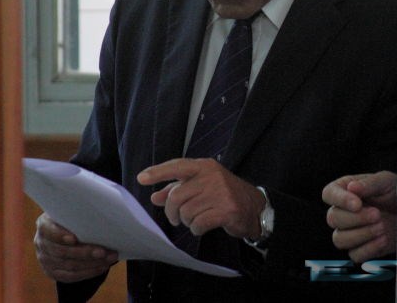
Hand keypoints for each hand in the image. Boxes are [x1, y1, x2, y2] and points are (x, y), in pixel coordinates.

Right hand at [34, 213, 118, 282]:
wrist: (65, 231)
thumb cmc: (73, 218)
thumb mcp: (70, 212)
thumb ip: (78, 213)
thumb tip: (99, 211)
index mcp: (44, 224)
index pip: (48, 231)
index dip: (60, 236)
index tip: (74, 239)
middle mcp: (41, 242)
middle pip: (62, 252)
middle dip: (85, 252)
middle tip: (103, 252)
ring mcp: (45, 259)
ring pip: (69, 265)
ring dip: (91, 264)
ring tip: (109, 258)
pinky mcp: (52, 272)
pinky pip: (70, 276)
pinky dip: (88, 273)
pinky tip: (101, 267)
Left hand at [137, 158, 264, 239]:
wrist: (255, 207)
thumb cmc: (224, 194)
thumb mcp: (202, 186)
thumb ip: (178, 189)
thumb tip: (155, 197)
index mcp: (204, 166)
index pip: (177, 166)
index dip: (158, 172)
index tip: (141, 178)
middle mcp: (211, 176)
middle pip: (177, 196)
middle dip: (172, 211)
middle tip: (175, 218)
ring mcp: (220, 193)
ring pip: (186, 212)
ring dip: (187, 221)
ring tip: (196, 220)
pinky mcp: (226, 211)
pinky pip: (198, 224)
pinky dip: (196, 229)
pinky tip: (203, 227)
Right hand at [322, 171, 396, 262]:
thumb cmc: (396, 192)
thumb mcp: (386, 181)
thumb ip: (369, 184)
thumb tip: (351, 187)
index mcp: (343, 190)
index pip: (329, 194)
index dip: (340, 200)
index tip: (357, 204)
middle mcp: (342, 212)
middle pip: (333, 219)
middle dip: (356, 218)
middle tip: (377, 214)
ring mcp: (349, 232)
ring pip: (339, 239)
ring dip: (361, 235)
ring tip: (382, 226)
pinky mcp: (360, 249)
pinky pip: (354, 255)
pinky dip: (369, 248)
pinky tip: (383, 239)